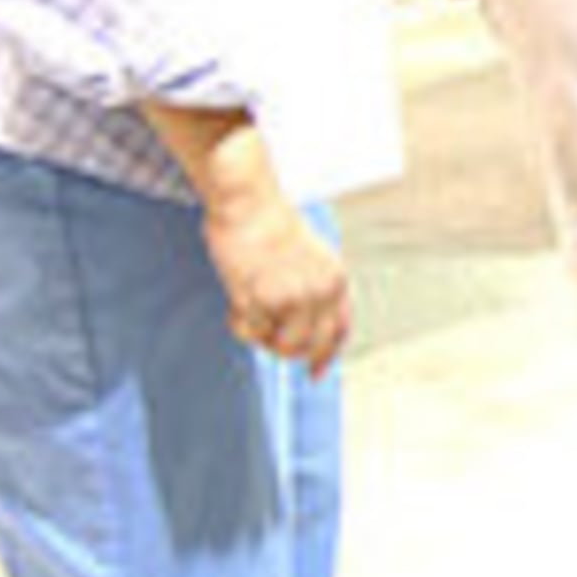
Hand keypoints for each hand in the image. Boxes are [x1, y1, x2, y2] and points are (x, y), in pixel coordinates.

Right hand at [203, 188, 351, 376]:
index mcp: (337, 279)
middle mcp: (321, 292)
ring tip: (249, 307)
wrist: (249, 203)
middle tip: (264, 332)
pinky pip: (250, 333)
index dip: (326, 356)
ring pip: (280, 345)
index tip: (314, 373)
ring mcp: (292, 297)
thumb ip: (316, 291)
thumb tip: (308, 332)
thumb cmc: (271, 225)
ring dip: (261, 335)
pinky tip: (237, 297)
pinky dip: (240, 322)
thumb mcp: (313, 256)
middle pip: (309, 347)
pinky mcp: (262, 299)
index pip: (339, 332)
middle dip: (285, 348)